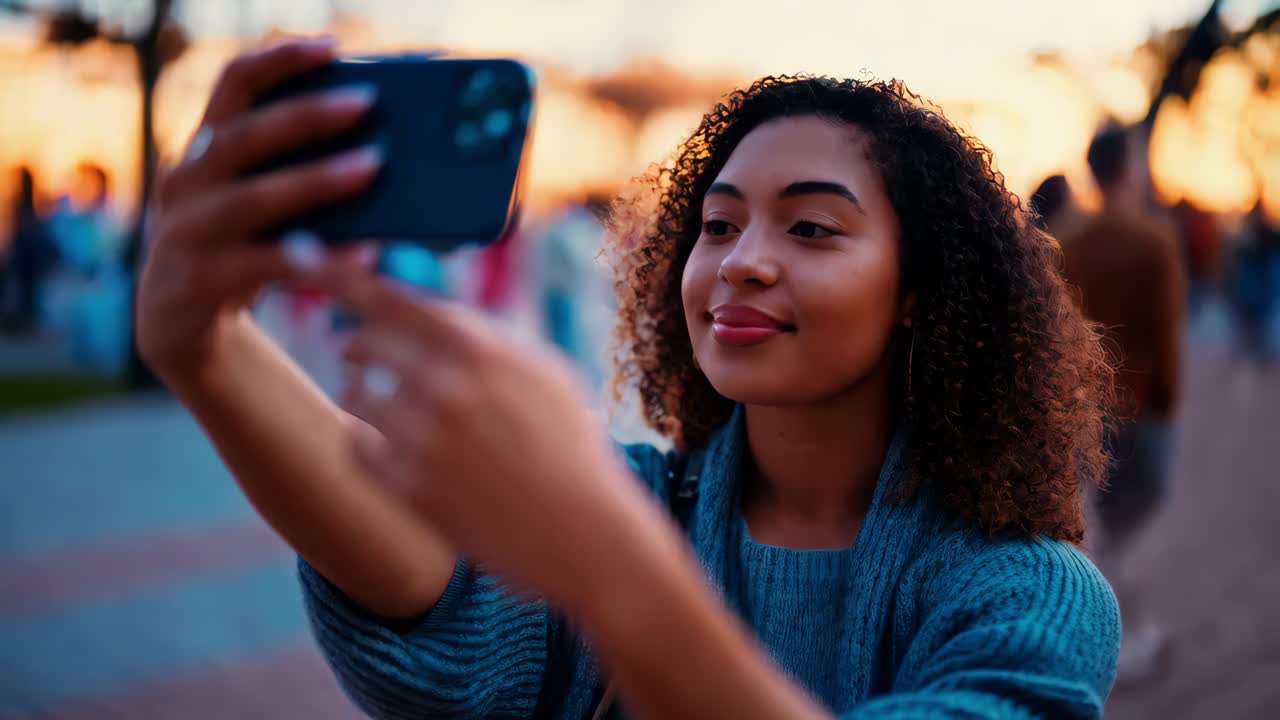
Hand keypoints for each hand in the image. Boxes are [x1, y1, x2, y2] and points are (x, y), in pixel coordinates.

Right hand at [136, 38, 379, 379]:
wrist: (179, 324)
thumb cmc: (239, 248)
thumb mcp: (256, 201)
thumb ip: (292, 171)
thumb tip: (379, 148)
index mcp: (204, 149)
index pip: (233, 83)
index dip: (278, 60)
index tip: (331, 47)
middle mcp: (187, 182)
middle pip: (244, 137)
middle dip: (305, 116)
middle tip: (365, 103)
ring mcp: (188, 232)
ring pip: (254, 200)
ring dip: (315, 180)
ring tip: (371, 167)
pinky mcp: (202, 281)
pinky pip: (270, 265)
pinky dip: (321, 257)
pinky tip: (367, 253)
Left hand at [317, 263, 656, 608]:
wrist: (584, 532)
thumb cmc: (570, 446)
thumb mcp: (544, 370)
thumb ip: (485, 335)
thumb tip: (425, 308)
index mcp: (480, 348)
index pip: (391, 298)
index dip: (341, 275)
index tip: (304, 256)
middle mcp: (446, 387)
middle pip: (363, 343)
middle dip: (360, 346)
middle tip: (359, 354)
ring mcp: (423, 440)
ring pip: (355, 395)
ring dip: (364, 396)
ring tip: (390, 410)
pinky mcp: (408, 490)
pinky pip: (356, 447)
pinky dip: (368, 445)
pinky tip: (396, 451)